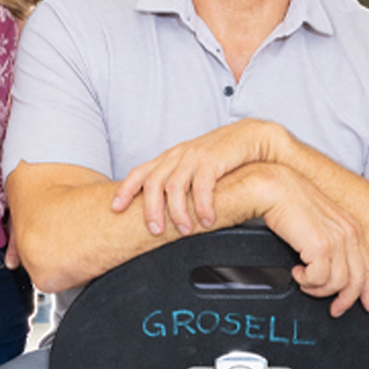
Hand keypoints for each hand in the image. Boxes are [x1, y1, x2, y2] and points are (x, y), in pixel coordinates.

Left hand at [112, 119, 280, 235]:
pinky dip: (202, 206)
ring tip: (185, 230)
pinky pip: (201, 186)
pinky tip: (208, 219)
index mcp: (171, 158)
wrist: (253, 138)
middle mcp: (179, 155)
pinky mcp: (213, 159)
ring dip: (177, 212)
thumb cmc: (224, 157)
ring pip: (174, 186)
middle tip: (155, 231)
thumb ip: (179, 184)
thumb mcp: (195, 169)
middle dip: (150, 209)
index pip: (140, 172)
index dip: (126, 190)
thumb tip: (164, 211)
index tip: (115, 208)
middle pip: (153, 183)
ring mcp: (195, 156)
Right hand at [245, 164, 368, 317]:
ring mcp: (337, 240)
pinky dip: (306, 281)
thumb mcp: (320, 225)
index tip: (368, 304)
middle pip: (357, 280)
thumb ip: (332, 244)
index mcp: (352, 228)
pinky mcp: (321, 246)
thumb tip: (333, 270)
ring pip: (337, 284)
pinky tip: (297, 271)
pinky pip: (318, 279)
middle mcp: (349, 233)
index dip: (368, 289)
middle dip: (346, 300)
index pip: (367, 266)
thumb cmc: (290, 204)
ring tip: (304, 279)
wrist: (274, 188)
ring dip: (318, 288)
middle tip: (334, 310)